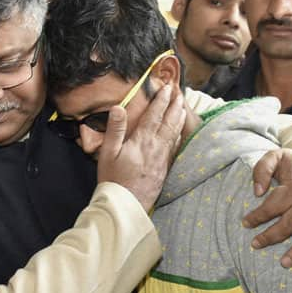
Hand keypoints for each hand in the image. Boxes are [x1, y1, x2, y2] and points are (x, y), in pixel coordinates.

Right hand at [97, 85, 185, 209]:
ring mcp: (163, 159)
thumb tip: (118, 107)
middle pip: (169, 122)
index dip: (161, 100)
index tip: (166, 88)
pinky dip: (179, 135)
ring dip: (179, 118)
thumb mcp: (108, 153)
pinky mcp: (165, 169)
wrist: (126, 205)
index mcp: (141, 141)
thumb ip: (115, 129)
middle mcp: (156, 147)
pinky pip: (175, 147)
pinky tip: (180, 133)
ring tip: (183, 107)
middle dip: (175, 106)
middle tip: (179, 93)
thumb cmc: (113, 179)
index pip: (154, 115)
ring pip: (174, 134)